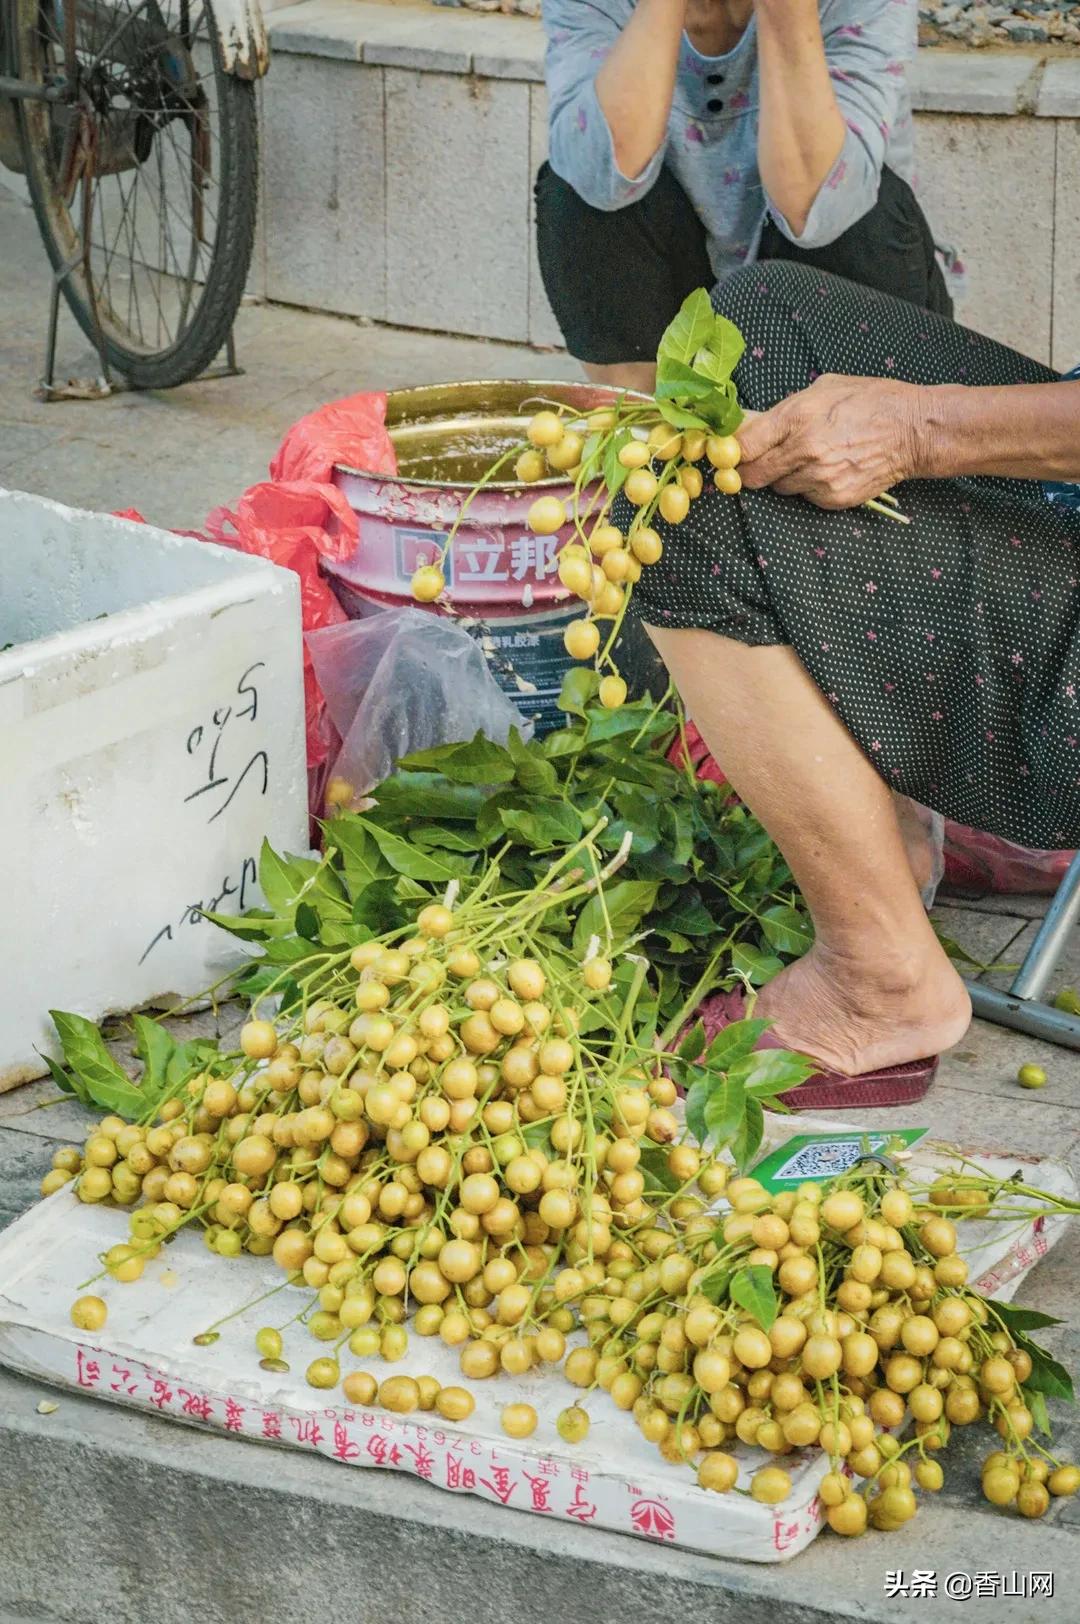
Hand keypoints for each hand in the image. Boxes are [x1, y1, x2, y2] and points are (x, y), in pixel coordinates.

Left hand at [735, 374, 925, 508]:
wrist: (912, 430)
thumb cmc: (869, 401)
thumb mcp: (822, 389)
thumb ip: (783, 410)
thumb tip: (750, 424)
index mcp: (796, 417)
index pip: (744, 446)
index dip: (731, 452)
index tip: (728, 453)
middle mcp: (804, 451)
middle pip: (753, 475)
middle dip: (751, 470)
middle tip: (758, 462)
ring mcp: (819, 478)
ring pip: (779, 488)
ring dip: (784, 477)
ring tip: (808, 458)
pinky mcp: (832, 498)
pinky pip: (805, 497)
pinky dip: (809, 487)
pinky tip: (829, 468)